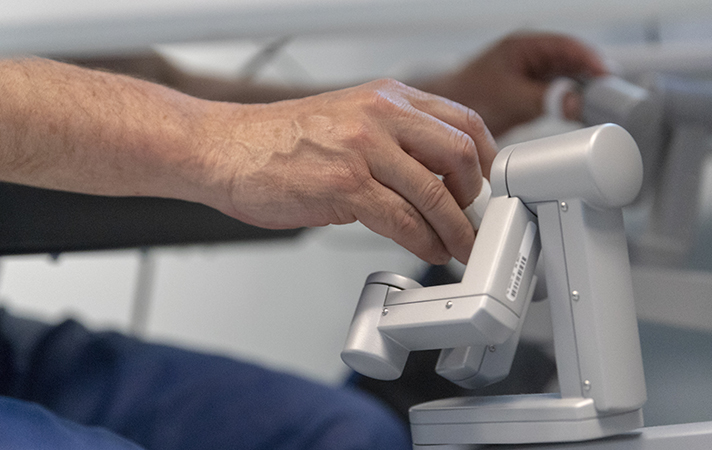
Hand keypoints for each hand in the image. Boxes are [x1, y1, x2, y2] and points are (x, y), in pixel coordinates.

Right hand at [200, 79, 497, 264]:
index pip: (462, 121)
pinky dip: (425, 242)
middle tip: (474, 220)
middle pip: (461, 154)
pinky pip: (404, 219)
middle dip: (476, 196)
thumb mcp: (347, 121)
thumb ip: (392, 141)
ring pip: (436, 193)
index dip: (485, 159)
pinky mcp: (346, 185)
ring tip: (458, 247)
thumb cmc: (278, 141)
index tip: (486, 186)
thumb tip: (430, 177)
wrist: (225, 149)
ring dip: (455, 230)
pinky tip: (429, 250)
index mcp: (386, 97)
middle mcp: (381, 114)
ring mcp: (364, 148)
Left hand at [419, 33, 607, 135]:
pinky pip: (559, 97)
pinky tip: (581, 117)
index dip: (591, 60)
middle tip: (611, 96)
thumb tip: (576, 102)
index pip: (568, 46)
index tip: (607, 77)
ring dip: (583, 93)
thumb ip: (544, 99)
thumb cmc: (466, 96)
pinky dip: (571, 105)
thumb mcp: (509, 97)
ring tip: (601, 108)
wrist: (443, 120)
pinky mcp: (531, 96)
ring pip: (568, 81)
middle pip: (573, 63)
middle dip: (592, 78)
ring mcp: (532, 76)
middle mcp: (531, 58)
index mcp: (524, 46)